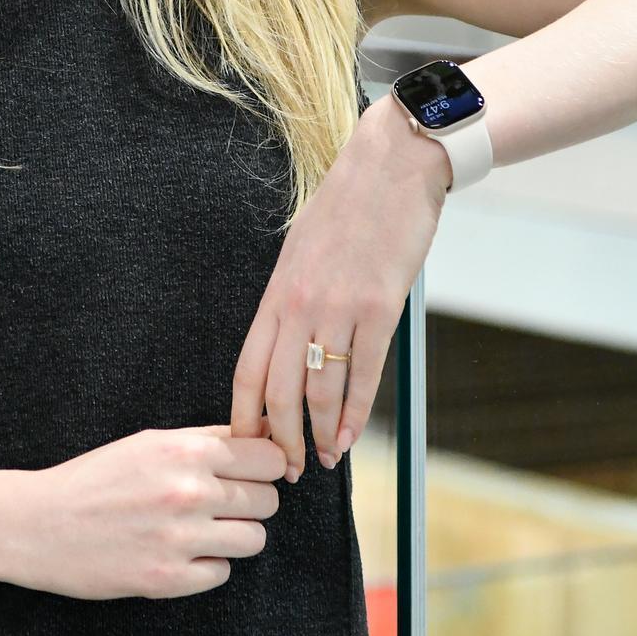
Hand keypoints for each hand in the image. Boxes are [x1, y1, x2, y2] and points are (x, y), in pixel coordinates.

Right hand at [12, 425, 286, 599]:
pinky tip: (179, 553)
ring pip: (254, 539)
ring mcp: (180, 539)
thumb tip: (263, 436)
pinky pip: (222, 573)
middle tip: (219, 504)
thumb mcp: (148, 442)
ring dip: (234, 535)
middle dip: (250, 501)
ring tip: (202, 530)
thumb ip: (206, 440)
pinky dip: (206, 566)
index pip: (270, 458)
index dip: (264, 466)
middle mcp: (188, 492)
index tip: (251, 473)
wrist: (39, 525)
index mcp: (185, 451)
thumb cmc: (94, 479)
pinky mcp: (168, 579)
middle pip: (268, 500)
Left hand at [231, 95, 449, 480]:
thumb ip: (293, 294)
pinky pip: (363, 374)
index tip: (247, 444)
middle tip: (287, 468)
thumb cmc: (349, 205)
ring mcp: (339, 309)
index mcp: (276, 292)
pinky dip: (355, 412)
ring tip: (323, 458)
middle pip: (278, 391)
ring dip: (320, 433)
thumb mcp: (302, 247)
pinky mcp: (379, 309)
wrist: (392, 167)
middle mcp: (300, 305)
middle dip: (281, 439)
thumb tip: (288, 335)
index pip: (248, 368)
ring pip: (320, 390)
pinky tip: (350, 435)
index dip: (244, 414)